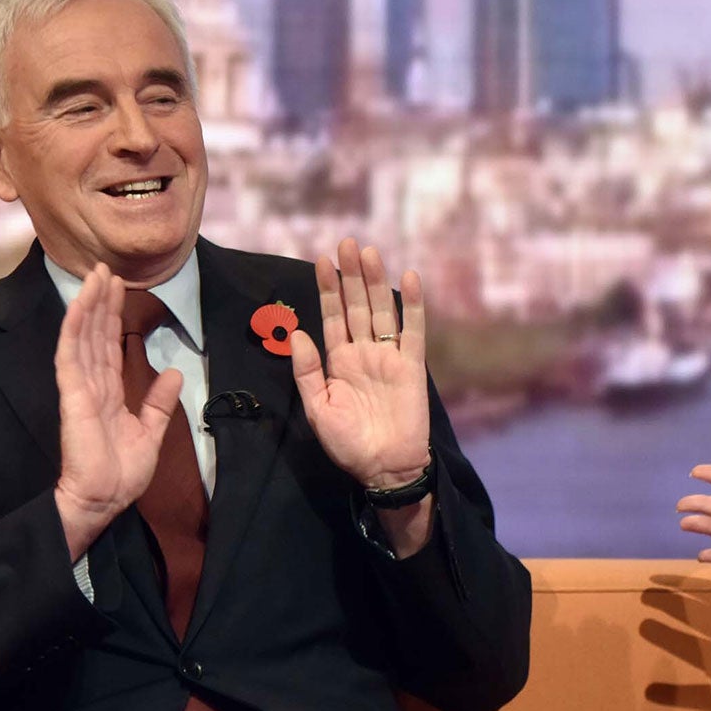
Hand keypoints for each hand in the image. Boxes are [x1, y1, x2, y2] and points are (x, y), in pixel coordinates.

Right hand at [52, 265, 181, 558]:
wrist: (104, 499)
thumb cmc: (122, 473)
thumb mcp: (151, 431)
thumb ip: (159, 402)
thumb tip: (175, 373)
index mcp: (109, 392)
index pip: (110, 345)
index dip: (114, 316)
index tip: (119, 287)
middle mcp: (92, 384)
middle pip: (95, 334)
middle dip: (100, 301)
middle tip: (104, 268)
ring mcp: (80, 388)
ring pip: (82, 337)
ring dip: (87, 306)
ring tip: (94, 276)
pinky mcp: (73, 396)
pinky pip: (70, 356)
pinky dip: (73, 330)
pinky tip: (78, 306)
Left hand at [290, 239, 431, 490]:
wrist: (384, 467)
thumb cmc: (348, 444)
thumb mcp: (318, 409)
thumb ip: (307, 371)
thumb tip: (297, 333)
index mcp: (339, 361)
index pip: (332, 317)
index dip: (328, 290)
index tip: (321, 260)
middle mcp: (364, 352)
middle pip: (357, 306)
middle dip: (352, 275)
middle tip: (348, 243)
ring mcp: (389, 357)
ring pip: (382, 311)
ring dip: (376, 282)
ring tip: (369, 252)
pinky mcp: (412, 366)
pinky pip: (413, 330)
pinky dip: (413, 304)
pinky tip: (409, 278)